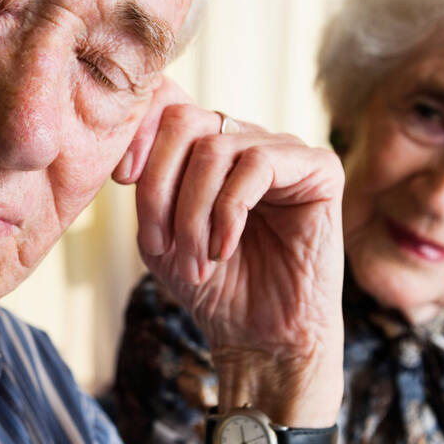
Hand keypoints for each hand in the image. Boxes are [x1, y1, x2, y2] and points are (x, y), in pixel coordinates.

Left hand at [119, 79, 345, 417]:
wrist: (260, 337)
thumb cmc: (212, 287)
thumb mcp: (159, 234)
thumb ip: (147, 186)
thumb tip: (129, 151)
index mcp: (210, 147)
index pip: (168, 107)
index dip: (140, 135)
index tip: (124, 180)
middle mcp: (248, 139)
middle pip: (186, 121)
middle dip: (163, 185)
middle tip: (163, 244)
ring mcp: (285, 150)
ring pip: (216, 149)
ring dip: (193, 213)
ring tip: (197, 261)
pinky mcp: (320, 168)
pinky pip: (258, 164)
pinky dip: (229, 211)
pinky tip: (224, 248)